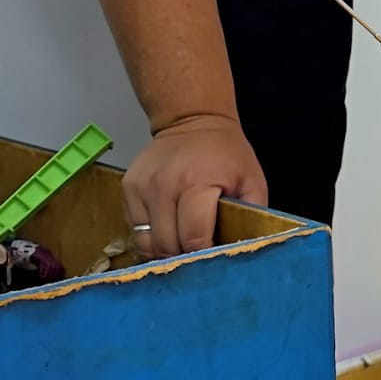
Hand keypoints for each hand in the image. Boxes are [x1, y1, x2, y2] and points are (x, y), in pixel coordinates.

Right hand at [122, 114, 267, 257]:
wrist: (192, 119)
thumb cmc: (225, 153)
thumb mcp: (252, 180)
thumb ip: (252, 216)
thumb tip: (247, 250)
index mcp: (197, 183)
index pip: (193, 239)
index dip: (204, 256)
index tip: (213, 260)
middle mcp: (164, 186)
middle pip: (167, 245)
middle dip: (184, 257)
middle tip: (198, 256)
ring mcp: (141, 187)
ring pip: (146, 243)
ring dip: (164, 251)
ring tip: (182, 245)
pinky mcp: (127, 187)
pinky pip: (135, 229)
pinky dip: (150, 236)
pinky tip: (167, 229)